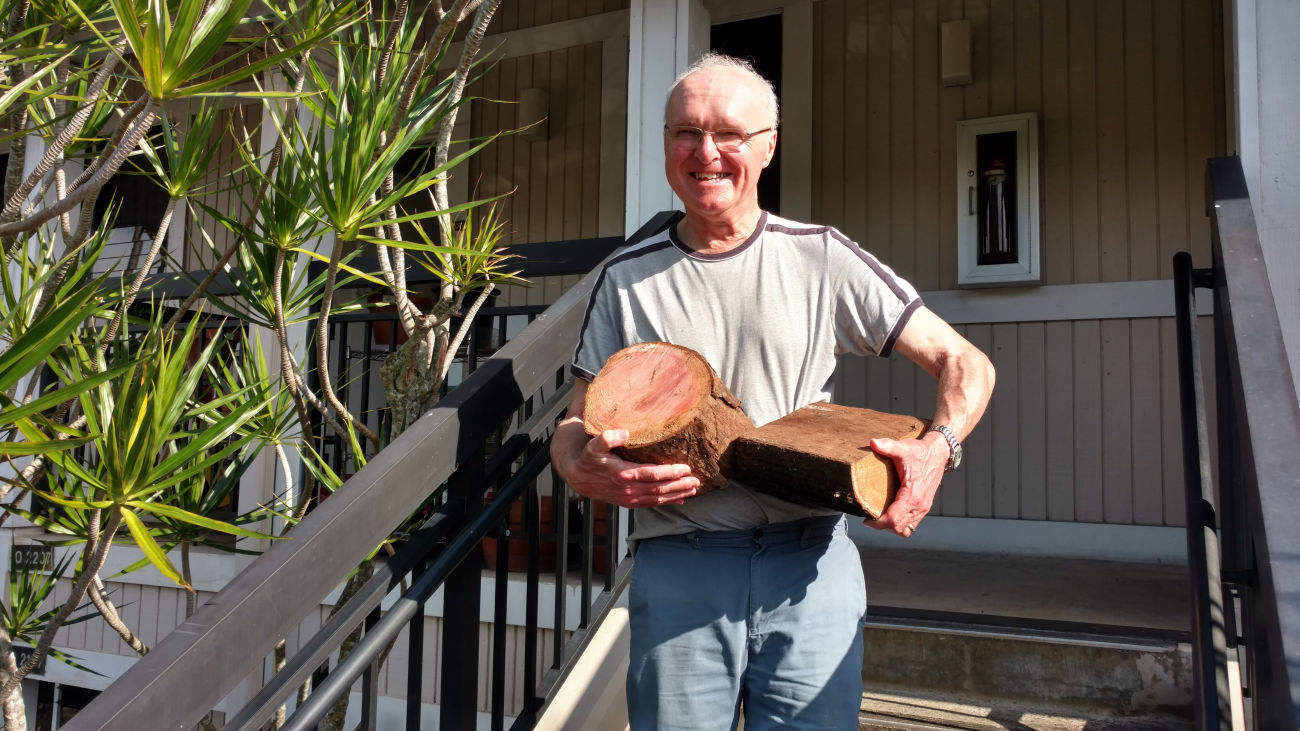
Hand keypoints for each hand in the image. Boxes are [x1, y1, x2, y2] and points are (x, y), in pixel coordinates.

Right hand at [564, 428, 699, 508]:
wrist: (577, 476)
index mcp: (623, 473)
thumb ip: (607, 438)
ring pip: (657, 498)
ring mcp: (629, 497)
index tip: (686, 468)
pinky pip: (650, 504)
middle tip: (696, 482)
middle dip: (679, 485)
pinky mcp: (628, 502)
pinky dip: (666, 502)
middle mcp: (628, 489)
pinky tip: (679, 500)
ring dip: (676, 495)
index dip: (670, 472)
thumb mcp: (594, 444)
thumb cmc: (589, 457)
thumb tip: (624, 432)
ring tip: (693, 490)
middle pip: (659, 488)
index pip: (652, 474)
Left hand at [864, 433, 948, 537]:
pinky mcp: (923, 507)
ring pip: (906, 529)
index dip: (879, 523)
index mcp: (913, 495)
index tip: (866, 520)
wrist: (939, 453)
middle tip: (869, 518)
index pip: (894, 519)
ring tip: (879, 518)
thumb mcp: (903, 448)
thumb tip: (872, 442)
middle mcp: (919, 505)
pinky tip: (890, 515)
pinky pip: (911, 525)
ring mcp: (923, 508)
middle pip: (898, 528)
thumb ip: (887, 446)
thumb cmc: (919, 452)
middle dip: (882, 526)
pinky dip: (900, 524)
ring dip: (892, 527)